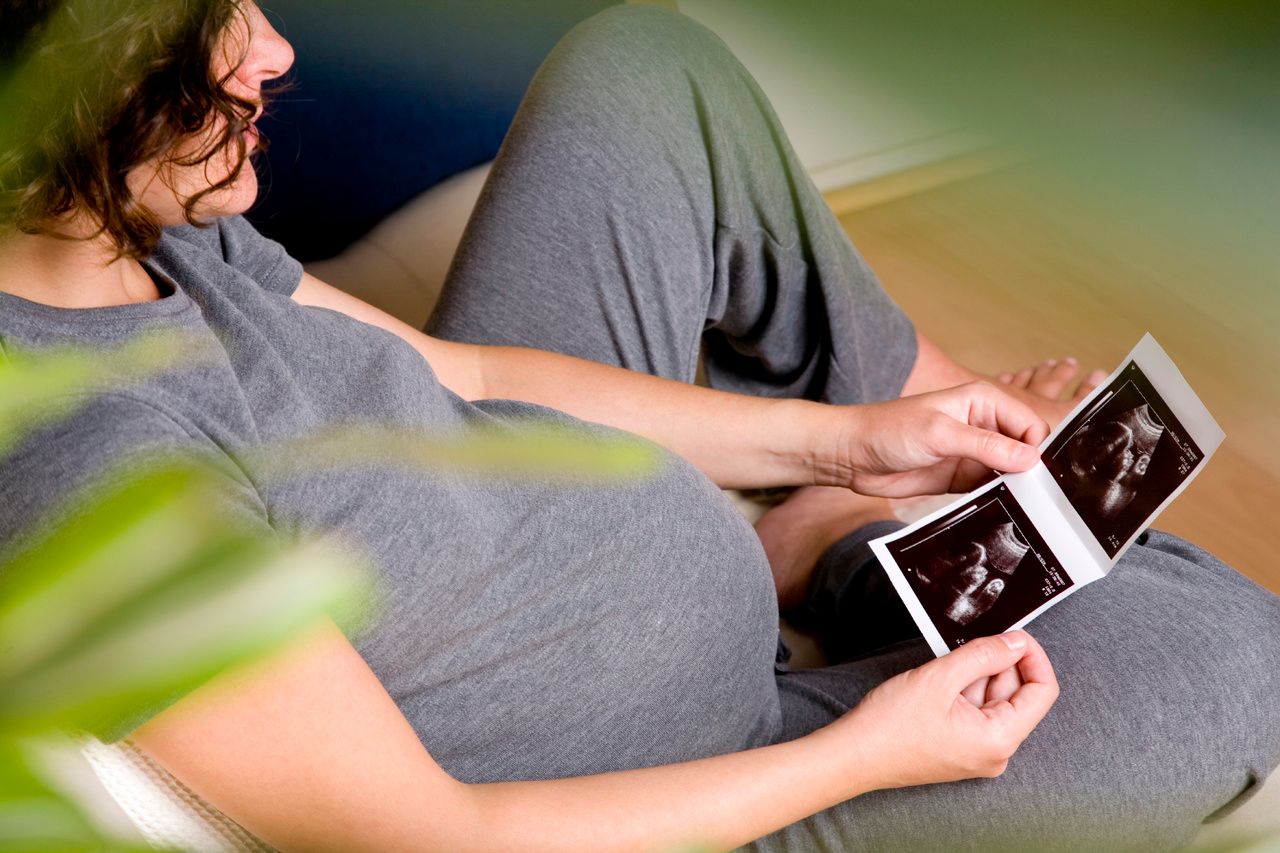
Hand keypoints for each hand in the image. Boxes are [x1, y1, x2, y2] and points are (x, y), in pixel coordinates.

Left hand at [818, 381, 1049, 496]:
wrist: (852, 455)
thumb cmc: (889, 431)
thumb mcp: (939, 434)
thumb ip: (986, 446)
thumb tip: (1030, 459)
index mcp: (983, 401)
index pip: (1030, 425)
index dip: (1039, 450)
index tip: (1041, 478)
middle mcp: (984, 425)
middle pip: (1026, 450)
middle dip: (1033, 472)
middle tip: (1040, 501)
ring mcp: (974, 453)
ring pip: (1012, 473)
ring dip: (1019, 490)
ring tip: (1028, 512)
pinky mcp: (962, 477)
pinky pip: (992, 490)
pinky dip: (1001, 500)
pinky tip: (1006, 514)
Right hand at [830, 631, 1058, 787]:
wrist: (854, 755)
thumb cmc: (891, 724)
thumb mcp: (940, 678)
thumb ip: (985, 655)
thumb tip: (1017, 641)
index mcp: (999, 739)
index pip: (1042, 692)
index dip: (1033, 657)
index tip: (1014, 633)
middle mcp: (996, 751)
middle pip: (1017, 694)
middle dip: (998, 663)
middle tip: (969, 640)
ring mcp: (979, 751)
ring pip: (994, 699)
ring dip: (976, 675)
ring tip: (944, 666)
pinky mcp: (962, 747)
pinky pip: (977, 711)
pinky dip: (965, 688)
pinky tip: (941, 680)